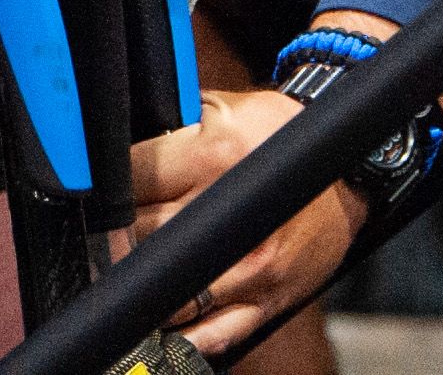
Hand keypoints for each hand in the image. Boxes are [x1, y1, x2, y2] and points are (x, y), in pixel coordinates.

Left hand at [129, 86, 365, 357]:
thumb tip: (109, 137)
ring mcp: (251, 268)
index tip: (95, 193)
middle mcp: (233, 217)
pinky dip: (176, 334)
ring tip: (121, 270)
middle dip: (114, 235)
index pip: (133, 179)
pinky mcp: (266, 303)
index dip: (106, 187)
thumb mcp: (220, 107)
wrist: (347, 177)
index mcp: (216, 155)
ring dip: (135, 286)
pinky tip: (155, 317)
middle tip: (103, 232)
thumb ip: (167, 120)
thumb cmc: (275, 136)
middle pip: (141, 237)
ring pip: (166, 292)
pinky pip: (209, 335)